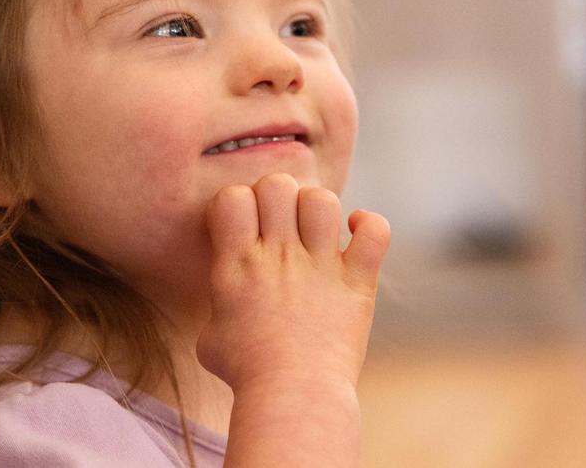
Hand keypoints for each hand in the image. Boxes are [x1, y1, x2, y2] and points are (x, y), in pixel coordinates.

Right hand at [196, 173, 389, 394]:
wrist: (294, 400)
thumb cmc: (247, 375)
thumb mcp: (210, 336)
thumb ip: (218, 304)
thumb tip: (226, 299)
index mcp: (237, 266)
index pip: (232, 197)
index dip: (236, 202)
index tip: (244, 226)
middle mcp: (278, 257)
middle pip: (276, 185)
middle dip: (276, 195)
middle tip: (280, 224)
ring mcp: (321, 267)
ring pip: (322, 200)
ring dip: (316, 208)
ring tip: (314, 231)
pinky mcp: (357, 283)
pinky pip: (375, 231)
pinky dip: (369, 225)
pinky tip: (356, 235)